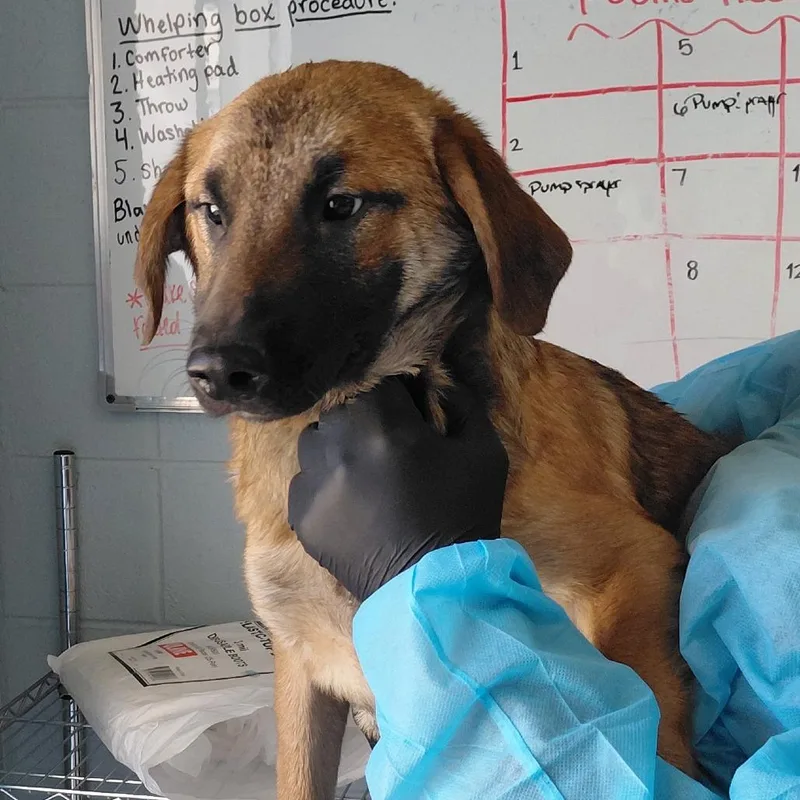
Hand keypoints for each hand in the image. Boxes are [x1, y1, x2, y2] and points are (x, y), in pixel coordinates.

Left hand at [288, 378, 508, 600]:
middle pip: (342, 409)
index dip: (397, 395)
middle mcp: (338, 443)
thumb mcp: (483, 450)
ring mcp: (313, 481)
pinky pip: (304, 482)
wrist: (435, 588)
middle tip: (389, 448)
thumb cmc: (463, 514)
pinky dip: (324, 485)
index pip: (378, 381)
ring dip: (337, 448)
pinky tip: (351, 504)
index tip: (410, 415)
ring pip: (315, 441)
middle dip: (365, 420)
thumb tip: (438, 380)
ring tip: (363, 474)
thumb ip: (462, 402)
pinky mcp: (301, 515)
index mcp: (382, 421)